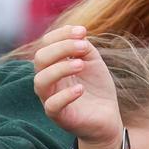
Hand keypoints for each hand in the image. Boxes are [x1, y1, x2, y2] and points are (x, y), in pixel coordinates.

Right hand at [32, 26, 123, 148]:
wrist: (108, 117)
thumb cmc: (97, 88)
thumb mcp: (93, 62)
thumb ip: (84, 47)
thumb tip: (78, 33)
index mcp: (53, 65)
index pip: (46, 44)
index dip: (61, 34)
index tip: (83, 31)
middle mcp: (48, 81)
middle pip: (40, 59)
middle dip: (61, 48)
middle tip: (84, 48)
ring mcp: (51, 99)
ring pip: (41, 81)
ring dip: (60, 68)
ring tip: (81, 65)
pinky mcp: (59, 117)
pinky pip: (51, 105)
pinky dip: (65, 95)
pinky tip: (80, 89)